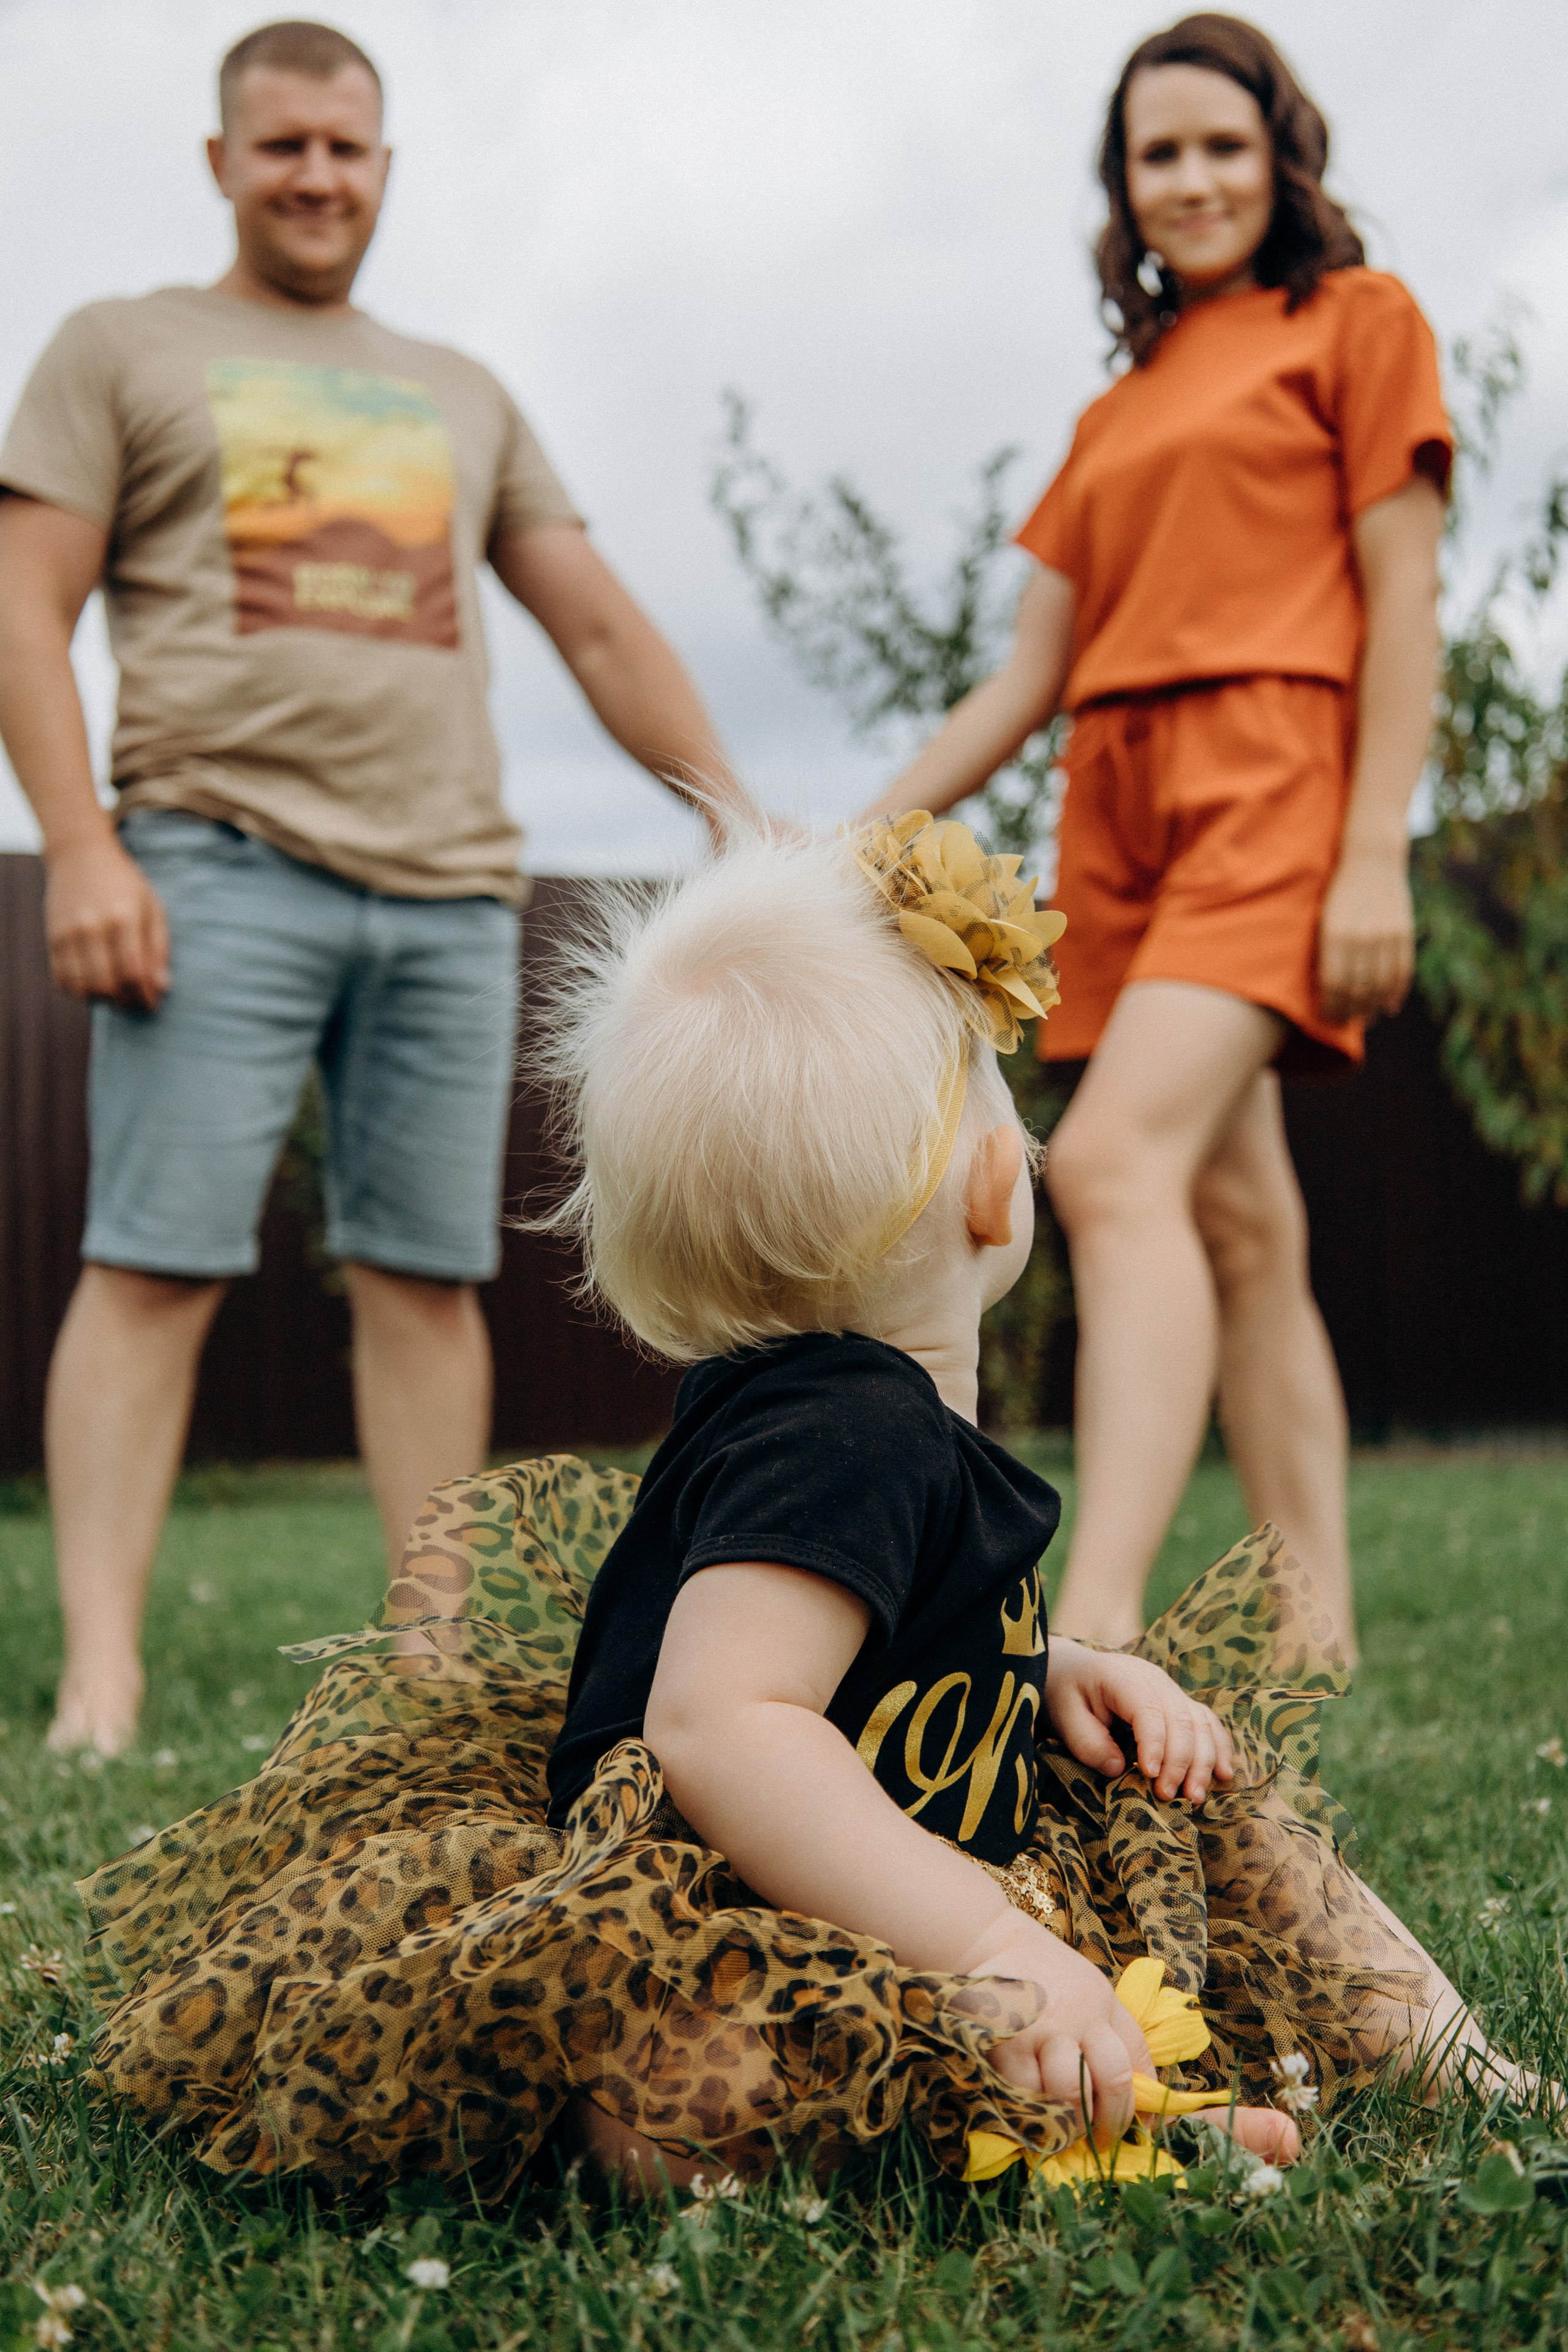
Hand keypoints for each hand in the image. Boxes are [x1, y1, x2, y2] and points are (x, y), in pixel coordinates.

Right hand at [44, 832, 169, 1008]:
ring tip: (117, 994)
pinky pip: (62, 979)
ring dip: (102, 999)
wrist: (80, 854)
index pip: (134, 971)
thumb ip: (159, 948)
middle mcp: (92, 926)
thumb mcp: (152, 907)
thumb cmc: (124, 883)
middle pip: (107, 984)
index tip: (153, 1003)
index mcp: (123, 917)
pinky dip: (79, 990)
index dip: (144, 995)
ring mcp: (68, 932)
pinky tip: (95, 984)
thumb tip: (162, 987)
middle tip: (136, 1003)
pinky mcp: (52, 937)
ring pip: (82, 986)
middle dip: (125, 1001)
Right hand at [966, 1912, 1151, 2135]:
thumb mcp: (1092, 1991)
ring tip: (1064, 2127)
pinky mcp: (1004, 2042)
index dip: (1137, 2105)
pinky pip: (1025, 2095)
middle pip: (1111, 2081)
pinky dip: (1032, 2112)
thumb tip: (1147, 2102)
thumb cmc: (1045, 1973)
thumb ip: (1118, 2035)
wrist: (987, 1940)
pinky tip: (1032, 2111)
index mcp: (1102, 2005)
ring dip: (1070, 2122)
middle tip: (1099, 2138)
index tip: (1133, 2129)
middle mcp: (1077, 2017)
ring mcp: (1041, 2029)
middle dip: (1110, 2120)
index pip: (1134, 2061)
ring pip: (1068, 2095)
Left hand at [1045, 1641, 1233, 1802]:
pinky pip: (1207, 1722)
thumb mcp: (1063, 1716)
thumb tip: (1118, 1769)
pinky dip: (1219, 1748)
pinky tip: (1223, 1775)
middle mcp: (1153, 1679)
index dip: (1155, 1744)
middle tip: (1169, 1796)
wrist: (1073, 1671)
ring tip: (1195, 1796)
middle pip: (1181, 1718)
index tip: (1151, 1777)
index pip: (1148, 1709)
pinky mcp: (1179, 1702)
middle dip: (1181, 1762)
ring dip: (1204, 1761)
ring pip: (1200, 1722)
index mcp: (1122, 1676)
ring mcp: (1170, 1689)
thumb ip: (1087, 1742)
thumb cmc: (1066, 1695)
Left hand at [1317, 840, 1413, 1024]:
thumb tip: (1326, 993)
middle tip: (1344, 1022)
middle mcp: (1362, 937)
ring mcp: (1386, 935)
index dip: (1331, 1007)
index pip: (1334, 986)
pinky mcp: (1404, 933)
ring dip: (1373, 1007)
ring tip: (1365, 1017)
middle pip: (1358, 990)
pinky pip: (1402, 972)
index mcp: (1336, 935)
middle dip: (1350, 1012)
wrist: (1371, 861)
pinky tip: (1389, 1005)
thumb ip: (1324, 954)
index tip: (1326, 1017)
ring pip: (1381, 986)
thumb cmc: (1337, 894)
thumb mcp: (1322, 921)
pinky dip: (1396, 993)